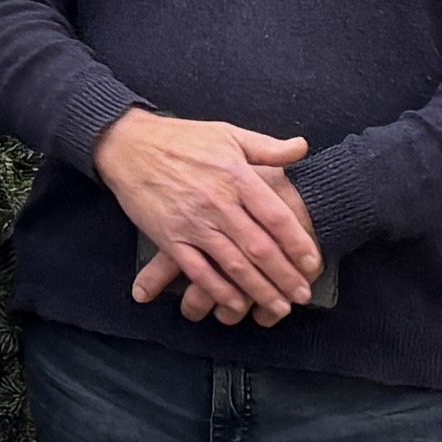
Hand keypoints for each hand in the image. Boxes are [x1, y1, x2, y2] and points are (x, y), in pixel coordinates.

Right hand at [100, 107, 317, 324]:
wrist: (128, 145)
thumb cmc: (181, 139)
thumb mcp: (229, 134)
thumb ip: (267, 147)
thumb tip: (302, 147)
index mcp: (236, 176)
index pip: (276, 216)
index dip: (298, 243)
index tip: (312, 263)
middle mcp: (218, 202)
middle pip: (259, 247)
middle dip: (284, 275)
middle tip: (302, 294)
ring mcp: (193, 223)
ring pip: (233, 264)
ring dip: (259, 289)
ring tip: (279, 307)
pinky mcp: (169, 238)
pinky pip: (198, 271)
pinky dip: (218, 290)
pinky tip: (236, 304)